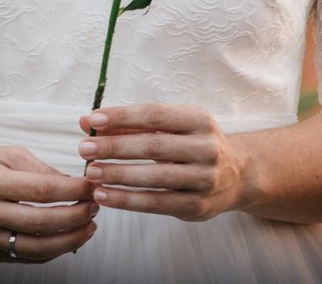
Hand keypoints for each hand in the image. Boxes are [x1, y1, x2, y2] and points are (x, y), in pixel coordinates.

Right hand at [0, 146, 97, 262]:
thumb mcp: (6, 153)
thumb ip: (39, 167)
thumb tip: (72, 182)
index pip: (40, 190)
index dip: (71, 189)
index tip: (91, 185)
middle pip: (40, 222)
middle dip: (75, 216)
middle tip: (96, 205)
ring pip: (34, 247)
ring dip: (69, 240)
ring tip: (90, 226)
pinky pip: (25, 258)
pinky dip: (52, 251)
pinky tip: (69, 238)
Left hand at [78, 103, 248, 220]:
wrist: (237, 175)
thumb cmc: (191, 145)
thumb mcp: (170, 128)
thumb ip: (129, 125)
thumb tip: (86, 122)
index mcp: (199, 119)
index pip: (155, 115)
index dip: (123, 116)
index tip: (94, 120)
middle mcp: (206, 147)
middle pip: (153, 146)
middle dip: (115, 147)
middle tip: (84, 148)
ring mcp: (205, 178)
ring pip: (154, 177)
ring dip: (118, 174)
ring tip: (90, 172)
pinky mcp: (197, 205)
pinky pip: (157, 203)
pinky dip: (127, 200)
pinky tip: (104, 195)